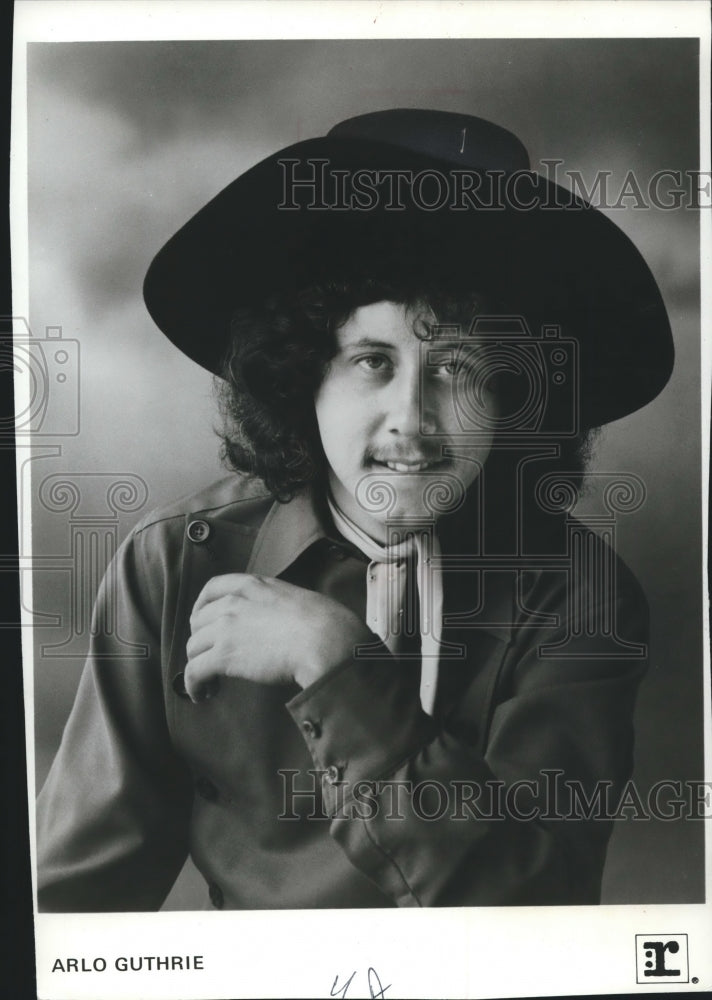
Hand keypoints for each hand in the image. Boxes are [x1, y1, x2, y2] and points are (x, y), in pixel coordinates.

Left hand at [184, 573, 371, 700]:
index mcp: (253, 585)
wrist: (325, 641)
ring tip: (210, 681)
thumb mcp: (296, 597)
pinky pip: (193, 671)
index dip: (202, 606)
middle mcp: (233, 603)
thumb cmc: (325, 622)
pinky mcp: (224, 656)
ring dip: (198, 664)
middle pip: (199, 621)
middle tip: (212, 656)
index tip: (204, 620)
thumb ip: (276, 602)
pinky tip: (202, 694)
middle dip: (202, 639)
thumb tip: (280, 619)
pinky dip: (193, 685)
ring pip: (193, 647)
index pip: (212, 588)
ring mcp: (225, 629)